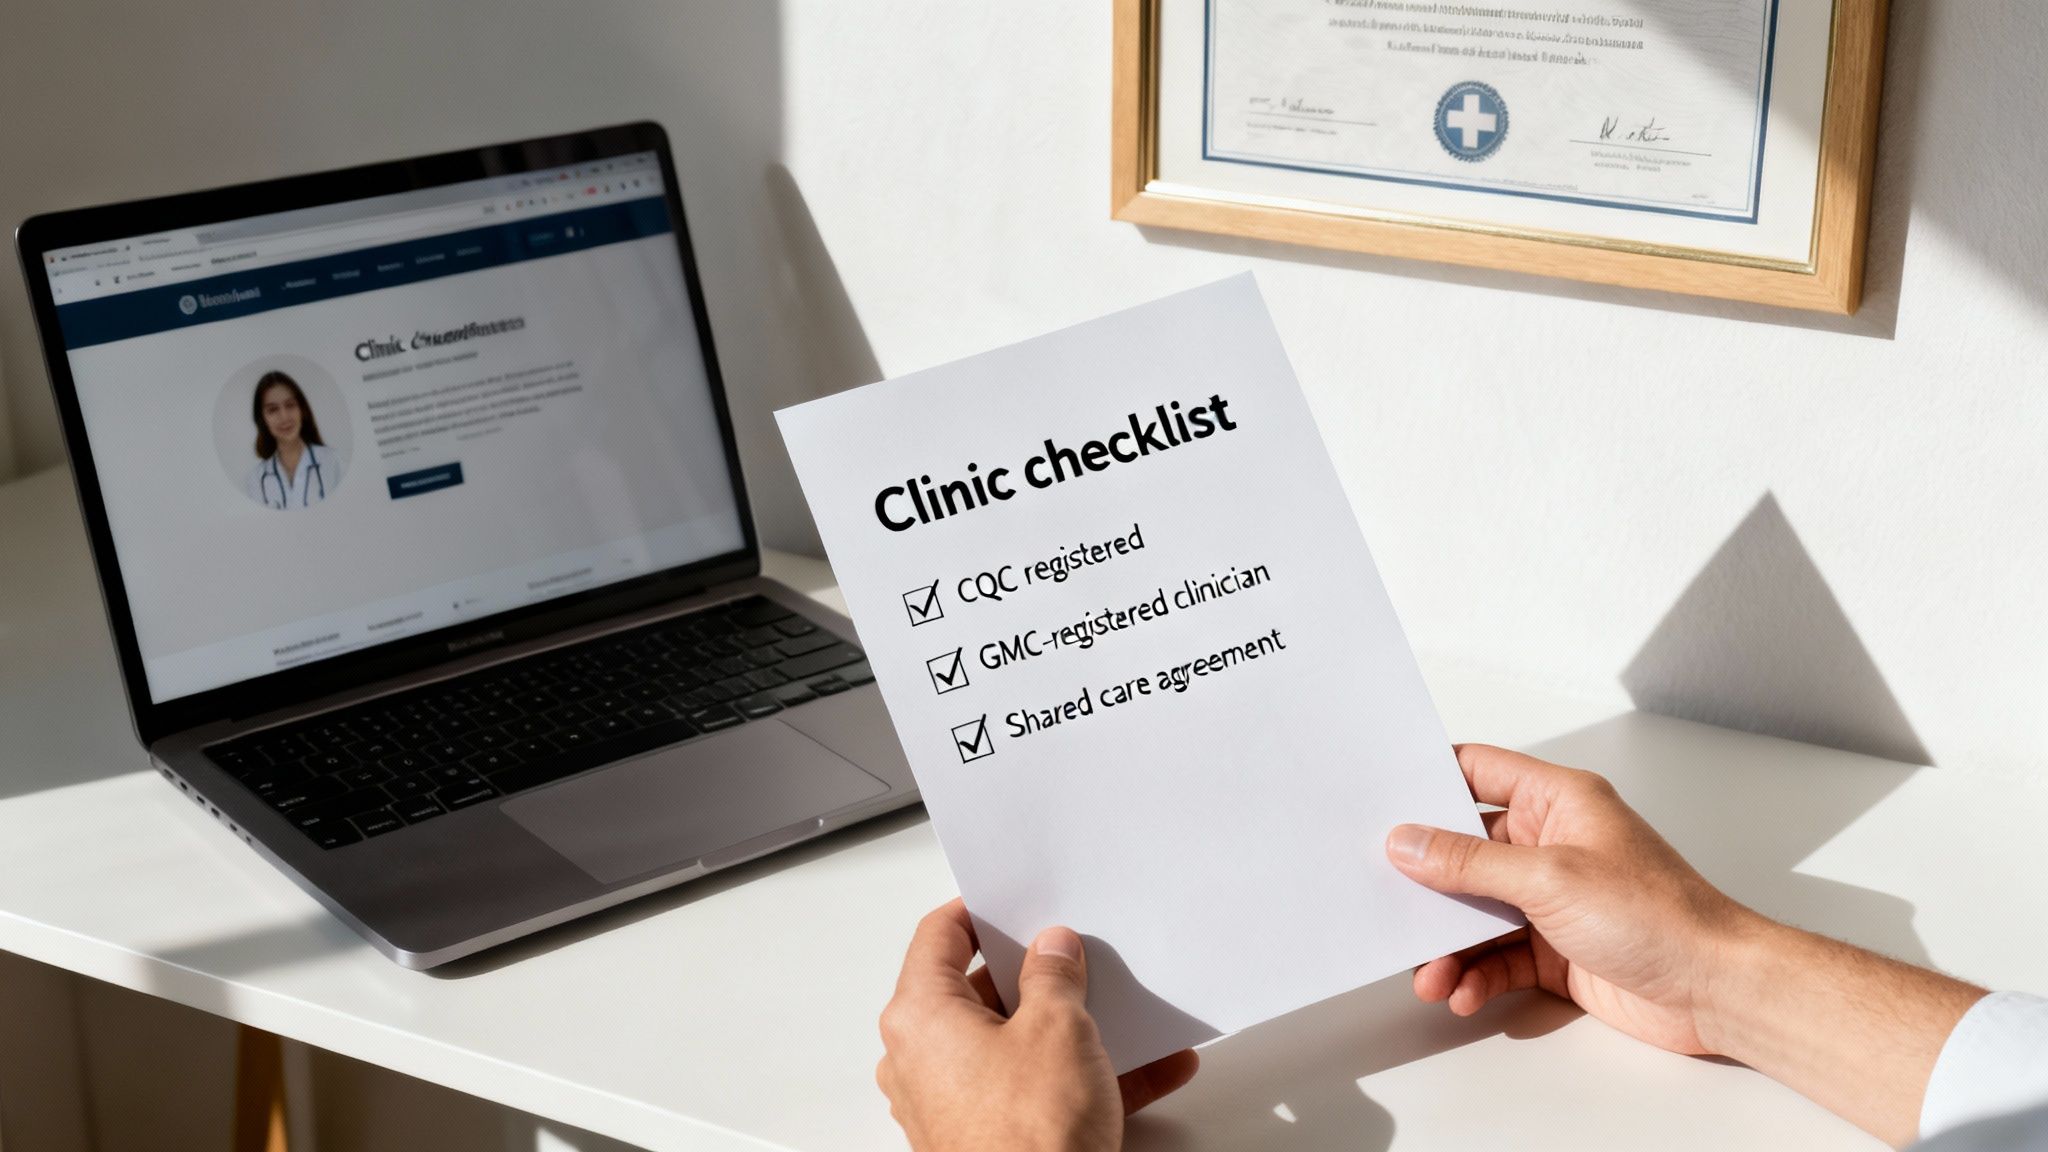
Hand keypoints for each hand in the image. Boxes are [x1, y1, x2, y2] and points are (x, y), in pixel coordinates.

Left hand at [876, 900, 1199, 1151]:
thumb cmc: (1028, 1136)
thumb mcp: (1057, 1027)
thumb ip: (1054, 975)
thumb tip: (1052, 950)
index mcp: (920, 1016)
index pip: (938, 937)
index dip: (978, 911)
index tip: (1010, 900)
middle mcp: (923, 1060)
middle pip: (980, 994)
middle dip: (1038, 975)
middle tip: (1076, 954)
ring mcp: (954, 1105)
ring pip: (1019, 1047)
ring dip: (1074, 1031)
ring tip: (1123, 1011)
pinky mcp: (990, 1139)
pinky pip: (1041, 1093)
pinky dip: (1087, 1079)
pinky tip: (1150, 1070)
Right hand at [1385, 743, 1753, 1053]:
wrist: (1715, 990)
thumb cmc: (1660, 915)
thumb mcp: (1550, 877)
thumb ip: (1471, 862)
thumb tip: (1407, 841)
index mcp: (1559, 802)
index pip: (1480, 771)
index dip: (1430, 780)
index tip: (1380, 797)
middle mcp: (1552, 844)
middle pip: (1465, 851)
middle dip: (1425, 883)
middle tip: (1384, 899)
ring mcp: (1553, 900)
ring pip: (1475, 913)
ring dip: (1447, 944)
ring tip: (1428, 974)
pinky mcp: (1555, 950)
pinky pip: (1496, 958)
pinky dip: (1475, 976)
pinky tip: (1463, 993)